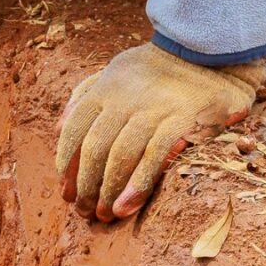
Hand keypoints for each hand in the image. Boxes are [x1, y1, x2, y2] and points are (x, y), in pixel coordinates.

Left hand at [55, 42, 265, 221]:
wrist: (207, 50)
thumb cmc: (158, 68)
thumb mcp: (115, 70)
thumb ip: (86, 95)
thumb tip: (58, 126)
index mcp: (106, 89)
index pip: (75, 131)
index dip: (67, 164)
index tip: (66, 189)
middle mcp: (124, 99)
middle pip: (95, 149)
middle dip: (86, 185)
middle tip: (85, 210)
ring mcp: (152, 110)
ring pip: (120, 156)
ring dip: (108, 190)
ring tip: (104, 214)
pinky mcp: (180, 120)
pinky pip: (153, 156)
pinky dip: (137, 184)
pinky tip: (127, 205)